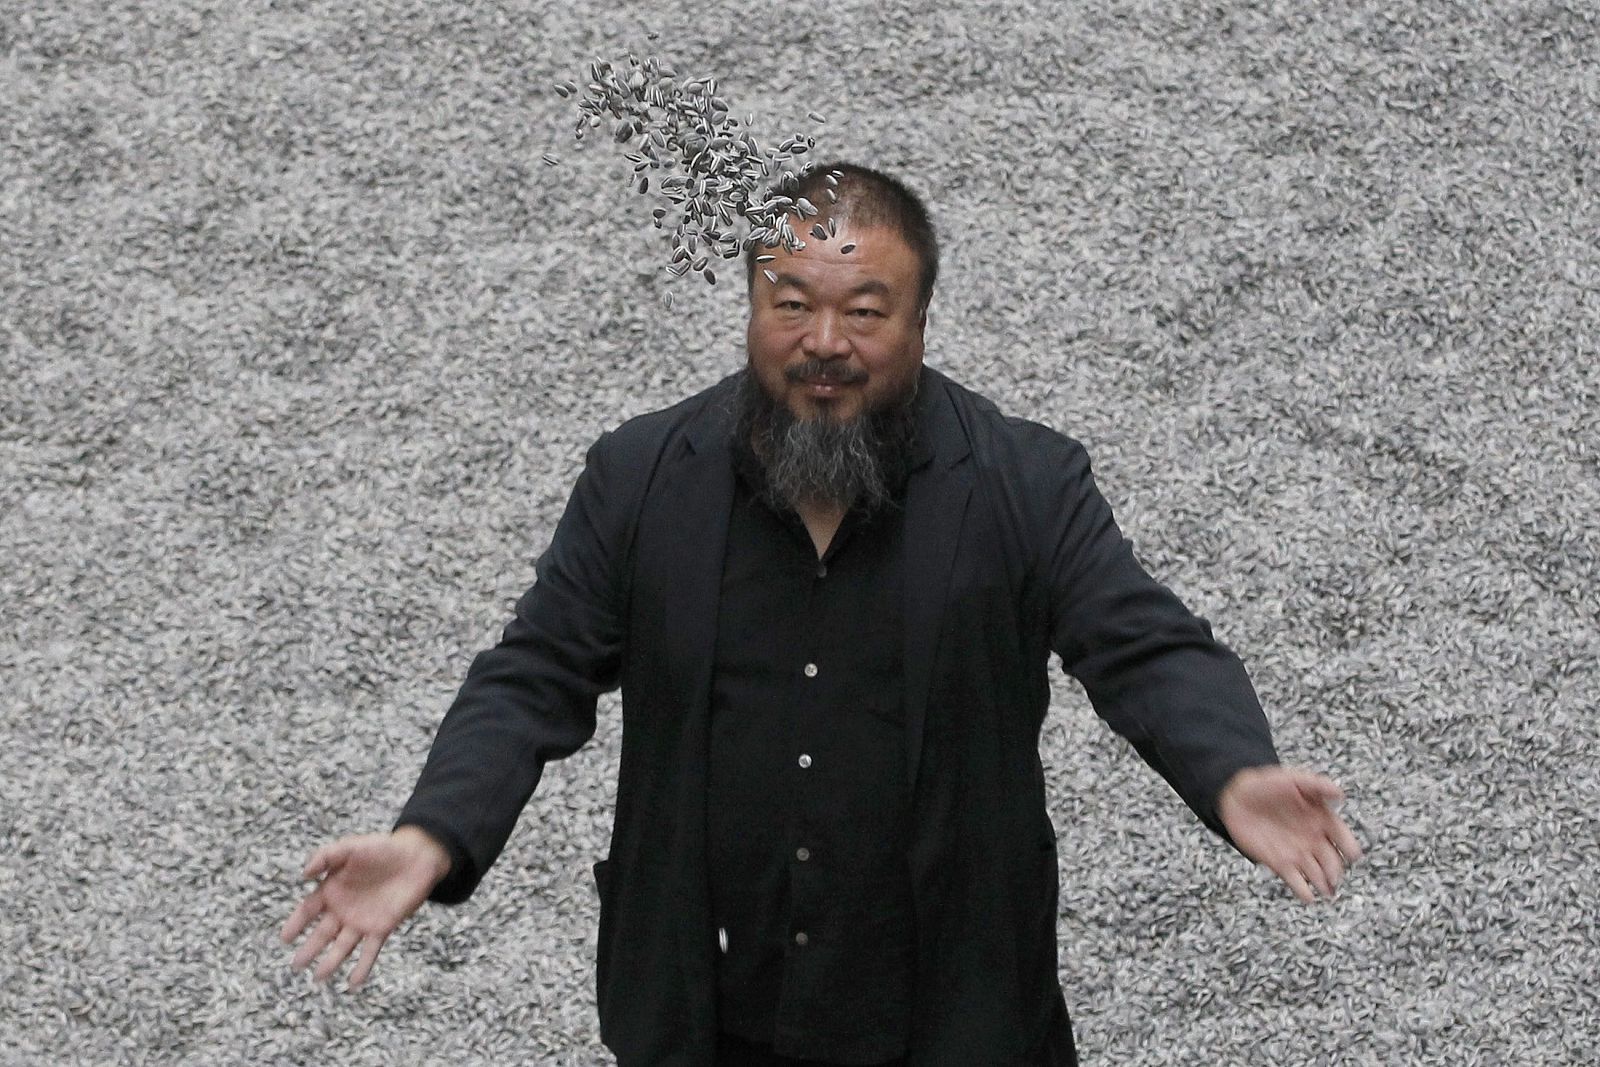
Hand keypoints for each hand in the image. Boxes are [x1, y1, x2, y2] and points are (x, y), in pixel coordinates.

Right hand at [280, 826, 451, 988]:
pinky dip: (362, 968)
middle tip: (297, 965)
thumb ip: (326, 856)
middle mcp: (344, 910)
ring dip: (331, 962)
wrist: (416, 856)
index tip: (284, 938)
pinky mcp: (382, 927)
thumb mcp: (350, 847)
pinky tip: (353, 984)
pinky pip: (370, 951)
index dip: (295, 924)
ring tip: (319, 978)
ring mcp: (362, 921)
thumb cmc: (382, 848)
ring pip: (343, 946)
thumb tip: (304, 873)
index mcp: (332, 890)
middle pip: (322, 934)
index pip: (308, 910)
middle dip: (310, 949)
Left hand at [1217, 766, 1362, 903]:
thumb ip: (1316, 785)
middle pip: (1331, 860)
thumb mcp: (1293, 779)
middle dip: (1335, 870)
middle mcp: (1313, 839)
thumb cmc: (1268, 785)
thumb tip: (1340, 794)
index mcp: (1321, 819)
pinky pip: (1295, 881)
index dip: (1348, 845)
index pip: (1341, 835)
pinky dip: (1302, 891)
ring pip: (1316, 874)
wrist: (1237, 796)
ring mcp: (1297, 853)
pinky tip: (1308, 897)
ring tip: (1326, 891)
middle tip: (1335, 877)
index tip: (1354, 855)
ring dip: (1323, 884)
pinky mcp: (1279, 863)